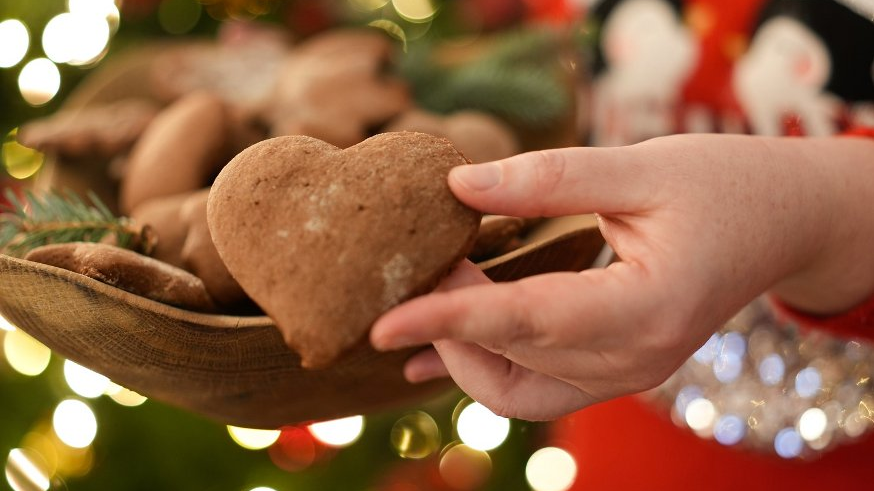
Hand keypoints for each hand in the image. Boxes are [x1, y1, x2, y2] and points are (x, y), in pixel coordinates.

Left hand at [370, 134, 873, 419]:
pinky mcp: (614, 369)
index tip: (381, 326)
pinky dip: (486, 364)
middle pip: (512, 362)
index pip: (528, 323)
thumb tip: (457, 186)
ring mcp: (626, 374)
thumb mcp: (641, 167)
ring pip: (516, 391)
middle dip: (448, 319)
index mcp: (648, 309)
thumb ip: (549, 178)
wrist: (778, 223)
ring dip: (463, 349)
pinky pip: (535, 388)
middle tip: (422, 255)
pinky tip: (440, 344)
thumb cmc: (722, 187)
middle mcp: (635, 360)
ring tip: (434, 290)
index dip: (450, 320)